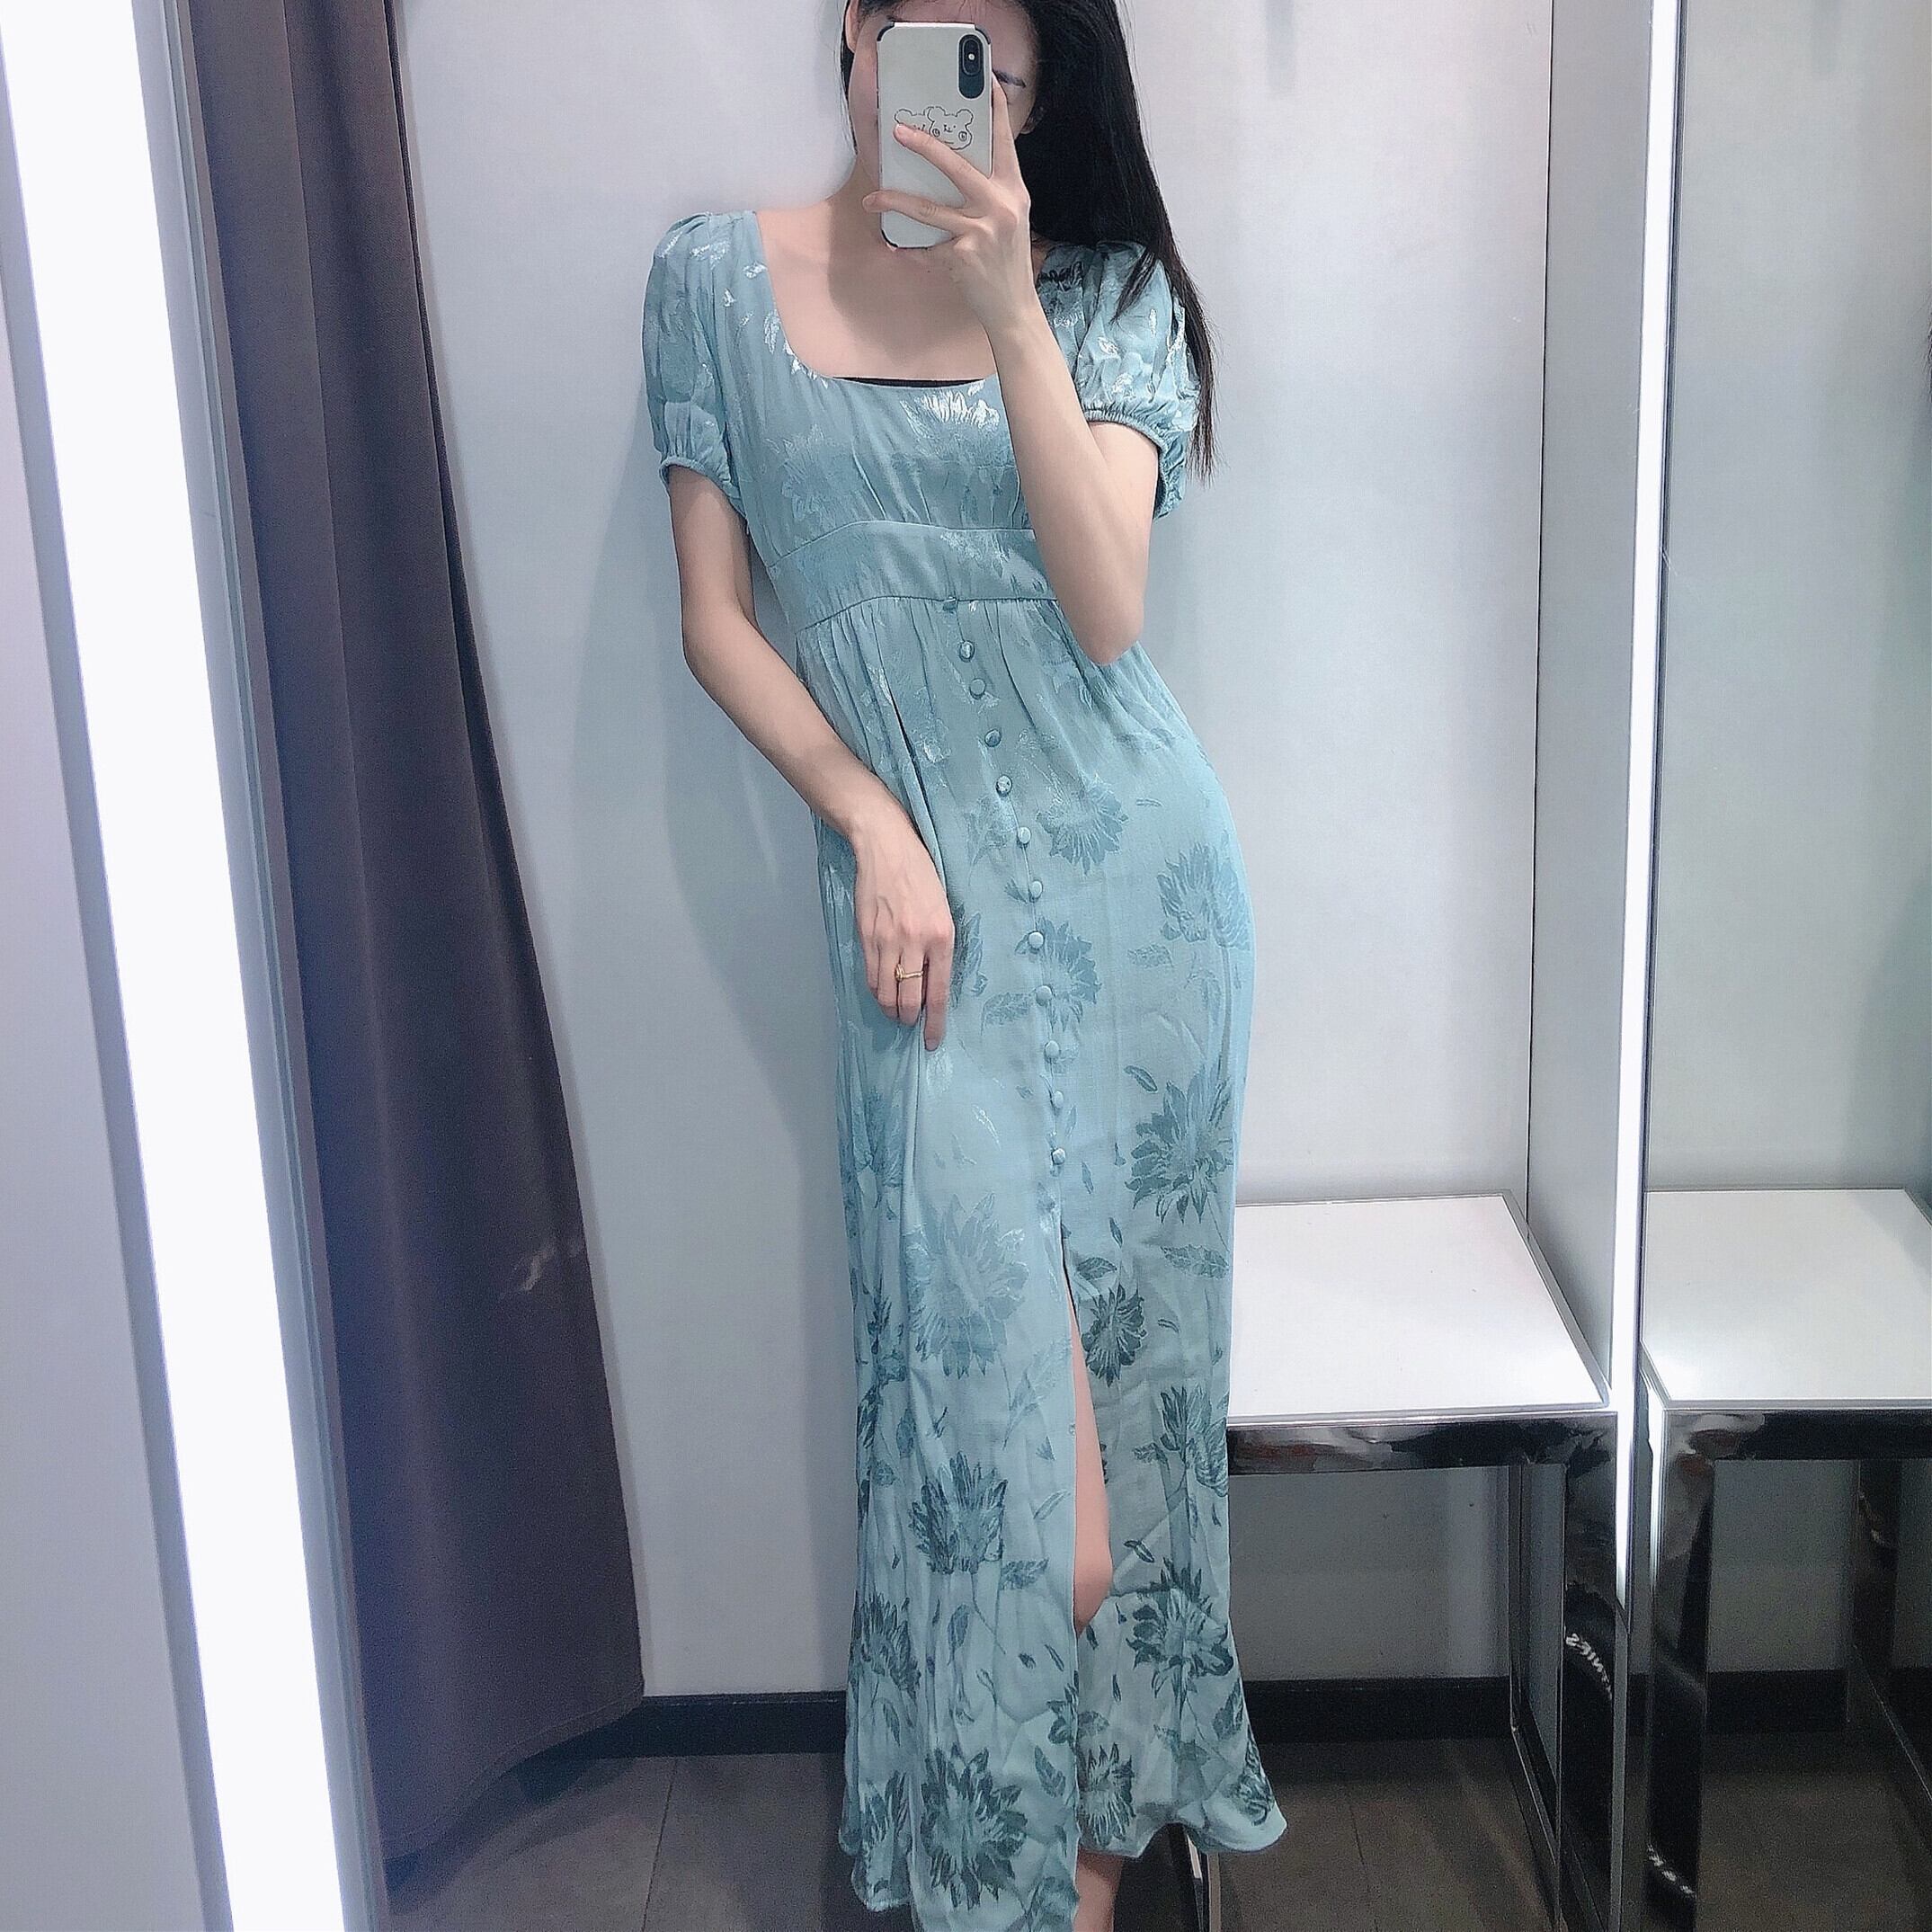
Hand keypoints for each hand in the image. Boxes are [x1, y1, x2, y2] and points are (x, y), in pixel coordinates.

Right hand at [851, 809, 953, 1047]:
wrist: (886, 847)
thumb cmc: (922, 875)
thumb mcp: (943, 909)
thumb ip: (939, 945)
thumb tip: (932, 980)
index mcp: (942, 936)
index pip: (938, 992)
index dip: (934, 1022)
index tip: (932, 1041)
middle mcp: (915, 942)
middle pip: (909, 998)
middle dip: (909, 1018)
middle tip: (909, 1022)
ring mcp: (887, 940)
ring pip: (885, 992)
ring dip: (890, 1008)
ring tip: (894, 1011)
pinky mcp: (866, 935)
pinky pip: (870, 975)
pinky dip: (876, 990)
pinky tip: (881, 991)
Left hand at [861, 75, 1035, 341]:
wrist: (1013, 308)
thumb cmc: (1006, 259)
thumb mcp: (1009, 216)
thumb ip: (991, 189)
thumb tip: (952, 162)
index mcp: (1013, 190)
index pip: (1002, 140)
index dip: (993, 106)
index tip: (983, 77)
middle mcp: (1000, 206)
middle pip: (956, 167)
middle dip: (924, 146)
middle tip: (897, 132)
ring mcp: (981, 233)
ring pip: (928, 209)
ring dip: (894, 202)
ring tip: (871, 199)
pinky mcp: (963, 259)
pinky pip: (925, 250)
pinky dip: (908, 250)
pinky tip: (894, 247)